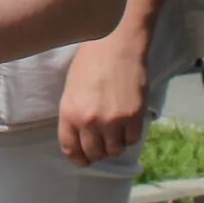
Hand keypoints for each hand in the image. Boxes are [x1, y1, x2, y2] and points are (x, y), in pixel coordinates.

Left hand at [57, 37, 149, 165]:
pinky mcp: (134, 116)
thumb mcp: (71, 90)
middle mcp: (90, 121)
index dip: (78, 158)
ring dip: (115, 145)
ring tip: (115, 133)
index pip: (71, 149)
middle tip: (101, 145)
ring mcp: (113, 120)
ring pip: (115, 150)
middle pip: (94, 154)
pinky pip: (132, 140)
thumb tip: (82, 138)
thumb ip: (74, 115)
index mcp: (69, 113)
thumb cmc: (90, 61)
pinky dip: (130, 136)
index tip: (83, 158)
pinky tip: (127, 124)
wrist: (116, 43)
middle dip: (97, 153)